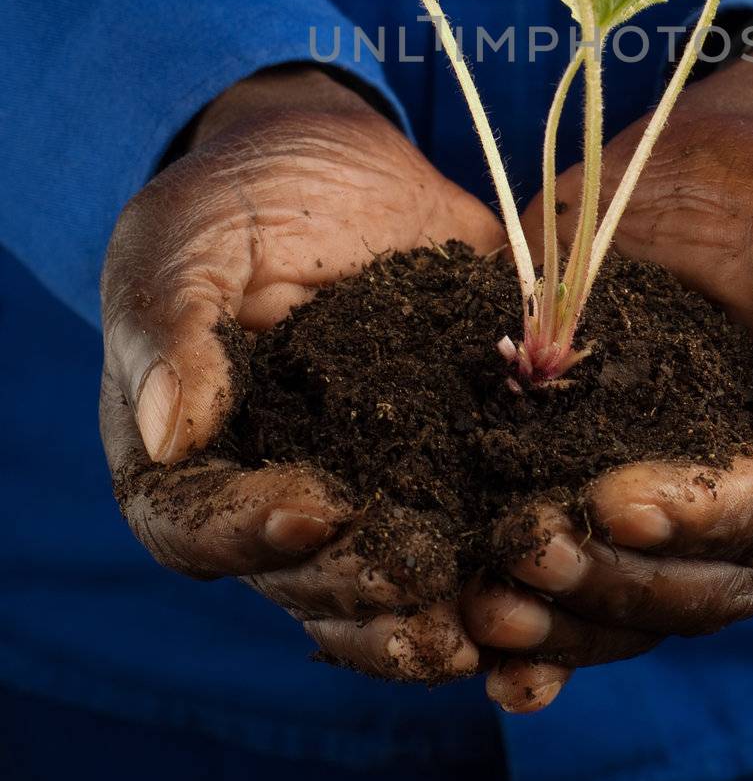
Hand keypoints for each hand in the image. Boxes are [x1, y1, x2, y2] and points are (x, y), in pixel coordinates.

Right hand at [100, 64, 504, 681]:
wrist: (326, 158)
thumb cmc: (226, 204)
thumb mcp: (184, 246)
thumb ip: (172, 331)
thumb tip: (167, 433)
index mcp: (192, 463)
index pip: (198, 530)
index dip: (251, 536)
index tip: (316, 514)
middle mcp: (276, 498)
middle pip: (303, 579)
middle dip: (361, 592)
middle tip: (421, 586)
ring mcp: (364, 485)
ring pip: (389, 581)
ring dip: (438, 613)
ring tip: (494, 622)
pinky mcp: (445, 456)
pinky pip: (472, 522)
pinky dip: (508, 554)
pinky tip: (557, 565)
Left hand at [463, 25, 752, 705]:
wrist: (695, 173)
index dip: (691, 521)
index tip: (615, 502)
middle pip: (693, 588)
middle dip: (609, 580)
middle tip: (526, 548)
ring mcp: (675, 517)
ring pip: (632, 609)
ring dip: (562, 622)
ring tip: (488, 604)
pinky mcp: (599, 498)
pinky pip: (580, 594)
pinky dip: (540, 640)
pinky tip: (485, 656)